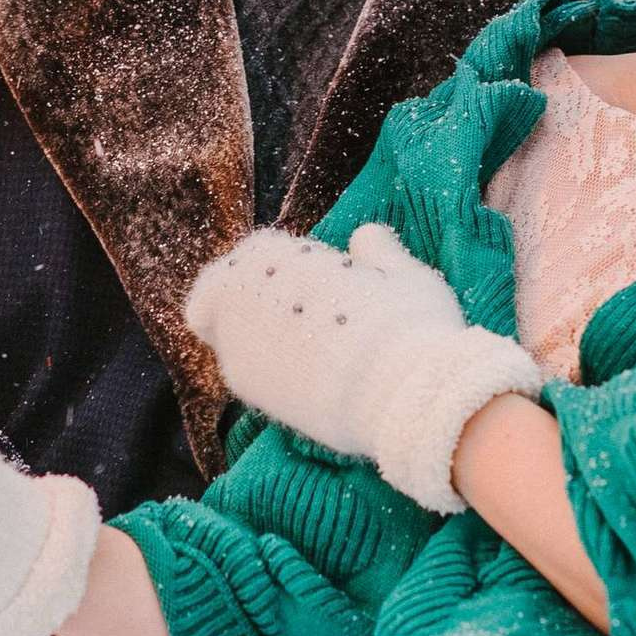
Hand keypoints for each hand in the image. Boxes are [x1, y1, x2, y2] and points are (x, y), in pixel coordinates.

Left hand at [184, 223, 540, 513]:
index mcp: (279, 256)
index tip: (307, 279)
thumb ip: (378, 252)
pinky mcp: (247, 387)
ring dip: (254, 332)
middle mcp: (246, 295)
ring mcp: (239, 342)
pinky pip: (242, 366)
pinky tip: (302, 376)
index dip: (280, 264)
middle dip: (251, 296)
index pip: (257, 252)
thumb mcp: (404, 275)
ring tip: (304, 348)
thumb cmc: (410, 329)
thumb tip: (364, 237)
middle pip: (225, 287)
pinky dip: (263, 366)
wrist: (401, 398)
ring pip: (227, 328)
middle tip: (295, 314)